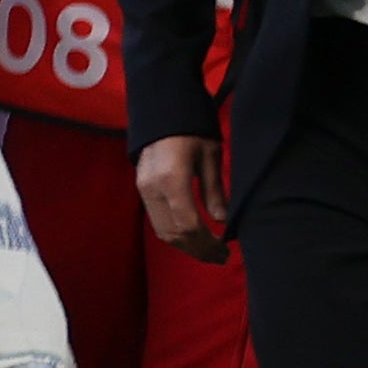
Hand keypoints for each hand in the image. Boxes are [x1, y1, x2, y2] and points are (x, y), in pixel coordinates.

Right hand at [137, 133, 228, 261]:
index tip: (226, 250)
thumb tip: (223, 222)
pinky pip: (157, 220)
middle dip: (198, 250)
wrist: (162, 109)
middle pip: (173, 233)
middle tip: (220, 257)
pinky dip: (175, 234)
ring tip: (208, 252)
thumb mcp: (210, 157)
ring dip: (185, 246)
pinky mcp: (142, 188)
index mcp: (171, 180)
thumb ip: (215, 191)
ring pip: (162, 231)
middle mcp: (152, 188)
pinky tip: (192, 236)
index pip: (189, 224)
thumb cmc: (192, 129)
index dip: (208, 243)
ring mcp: (143, 189)